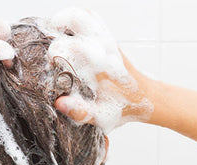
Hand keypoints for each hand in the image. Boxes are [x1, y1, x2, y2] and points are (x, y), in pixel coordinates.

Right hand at [49, 8, 152, 132]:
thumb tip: (59, 103)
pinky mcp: (109, 40)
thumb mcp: (101, 115)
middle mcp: (104, 49)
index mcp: (99, 66)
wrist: (147, 98)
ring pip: (85, 16)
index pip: (70, 47)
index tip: (50, 62)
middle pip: (78, 20)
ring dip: (67, 19)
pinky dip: (78, 20)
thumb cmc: (124, 107)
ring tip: (56, 29)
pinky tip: (69, 32)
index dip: (55, 52)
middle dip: (59, 24)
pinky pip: (93, 20)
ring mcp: (107, 42)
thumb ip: (80, 111)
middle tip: (48, 35)